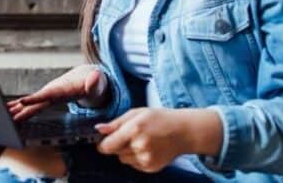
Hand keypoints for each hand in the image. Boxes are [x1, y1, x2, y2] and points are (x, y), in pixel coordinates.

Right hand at [7, 64, 105, 121]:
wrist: (90, 77)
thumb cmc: (95, 82)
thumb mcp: (99, 82)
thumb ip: (96, 81)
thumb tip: (95, 77)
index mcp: (63, 88)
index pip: (47, 93)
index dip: (35, 98)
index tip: (22, 101)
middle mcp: (53, 91)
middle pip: (35, 101)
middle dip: (20, 107)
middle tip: (6, 114)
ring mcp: (49, 95)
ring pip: (31, 103)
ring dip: (17, 109)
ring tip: (4, 114)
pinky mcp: (49, 99)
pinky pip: (33, 105)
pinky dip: (21, 108)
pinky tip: (11, 112)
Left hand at [95, 108, 222, 172]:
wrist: (184, 132)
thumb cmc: (160, 119)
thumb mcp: (136, 113)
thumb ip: (115, 123)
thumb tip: (98, 129)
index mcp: (134, 130)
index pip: (107, 145)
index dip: (102, 143)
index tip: (103, 139)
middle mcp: (139, 146)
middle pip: (114, 152)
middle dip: (117, 145)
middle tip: (129, 135)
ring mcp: (146, 159)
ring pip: (123, 159)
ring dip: (126, 152)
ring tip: (140, 141)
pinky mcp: (151, 168)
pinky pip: (133, 165)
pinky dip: (136, 158)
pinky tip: (147, 148)